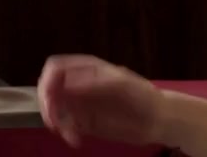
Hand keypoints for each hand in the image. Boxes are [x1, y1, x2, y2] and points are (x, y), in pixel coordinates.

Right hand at [37, 54, 165, 148]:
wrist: (159, 120)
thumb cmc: (143, 95)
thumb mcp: (120, 84)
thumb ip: (94, 82)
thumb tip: (66, 83)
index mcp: (87, 68)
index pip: (56, 67)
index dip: (47, 80)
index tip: (49, 99)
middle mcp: (79, 84)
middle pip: (50, 89)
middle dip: (48, 105)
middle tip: (54, 123)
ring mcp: (82, 103)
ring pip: (56, 110)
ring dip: (56, 122)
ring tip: (69, 135)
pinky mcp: (86, 123)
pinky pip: (67, 126)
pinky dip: (66, 133)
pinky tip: (75, 140)